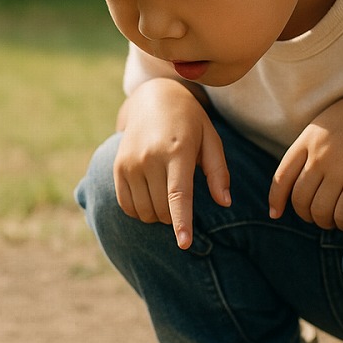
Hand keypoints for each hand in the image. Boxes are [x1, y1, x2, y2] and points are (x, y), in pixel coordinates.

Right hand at [114, 79, 231, 248]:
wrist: (153, 99)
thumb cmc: (189, 123)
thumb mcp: (211, 139)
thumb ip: (218, 172)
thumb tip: (225, 202)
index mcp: (177, 151)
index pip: (178, 194)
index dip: (182, 222)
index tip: (184, 244)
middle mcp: (149, 158)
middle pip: (162, 209)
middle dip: (175, 216)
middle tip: (181, 196)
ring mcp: (130, 163)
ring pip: (144, 211)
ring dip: (158, 215)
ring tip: (166, 195)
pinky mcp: (118, 167)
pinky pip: (127, 206)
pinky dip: (140, 211)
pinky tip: (150, 197)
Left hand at [269, 85, 342, 230]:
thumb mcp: (328, 123)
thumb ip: (311, 145)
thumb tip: (301, 173)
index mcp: (307, 141)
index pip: (281, 177)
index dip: (276, 200)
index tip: (275, 214)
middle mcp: (318, 156)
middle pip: (300, 199)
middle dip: (305, 215)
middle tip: (316, 218)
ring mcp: (337, 168)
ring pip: (319, 210)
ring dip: (324, 222)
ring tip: (332, 222)